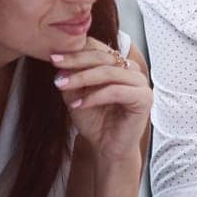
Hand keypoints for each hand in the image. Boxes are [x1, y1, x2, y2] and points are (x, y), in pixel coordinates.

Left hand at [52, 39, 151, 164]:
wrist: (106, 149)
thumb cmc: (94, 121)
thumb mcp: (76, 94)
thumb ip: (71, 77)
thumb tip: (60, 61)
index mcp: (118, 64)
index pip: (97, 48)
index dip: (75, 51)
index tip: (53, 57)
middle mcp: (131, 70)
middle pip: (102, 57)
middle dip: (76, 61)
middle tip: (56, 66)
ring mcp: (140, 83)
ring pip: (109, 72)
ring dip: (83, 78)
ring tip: (62, 85)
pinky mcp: (144, 98)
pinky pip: (116, 91)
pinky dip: (95, 96)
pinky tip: (78, 104)